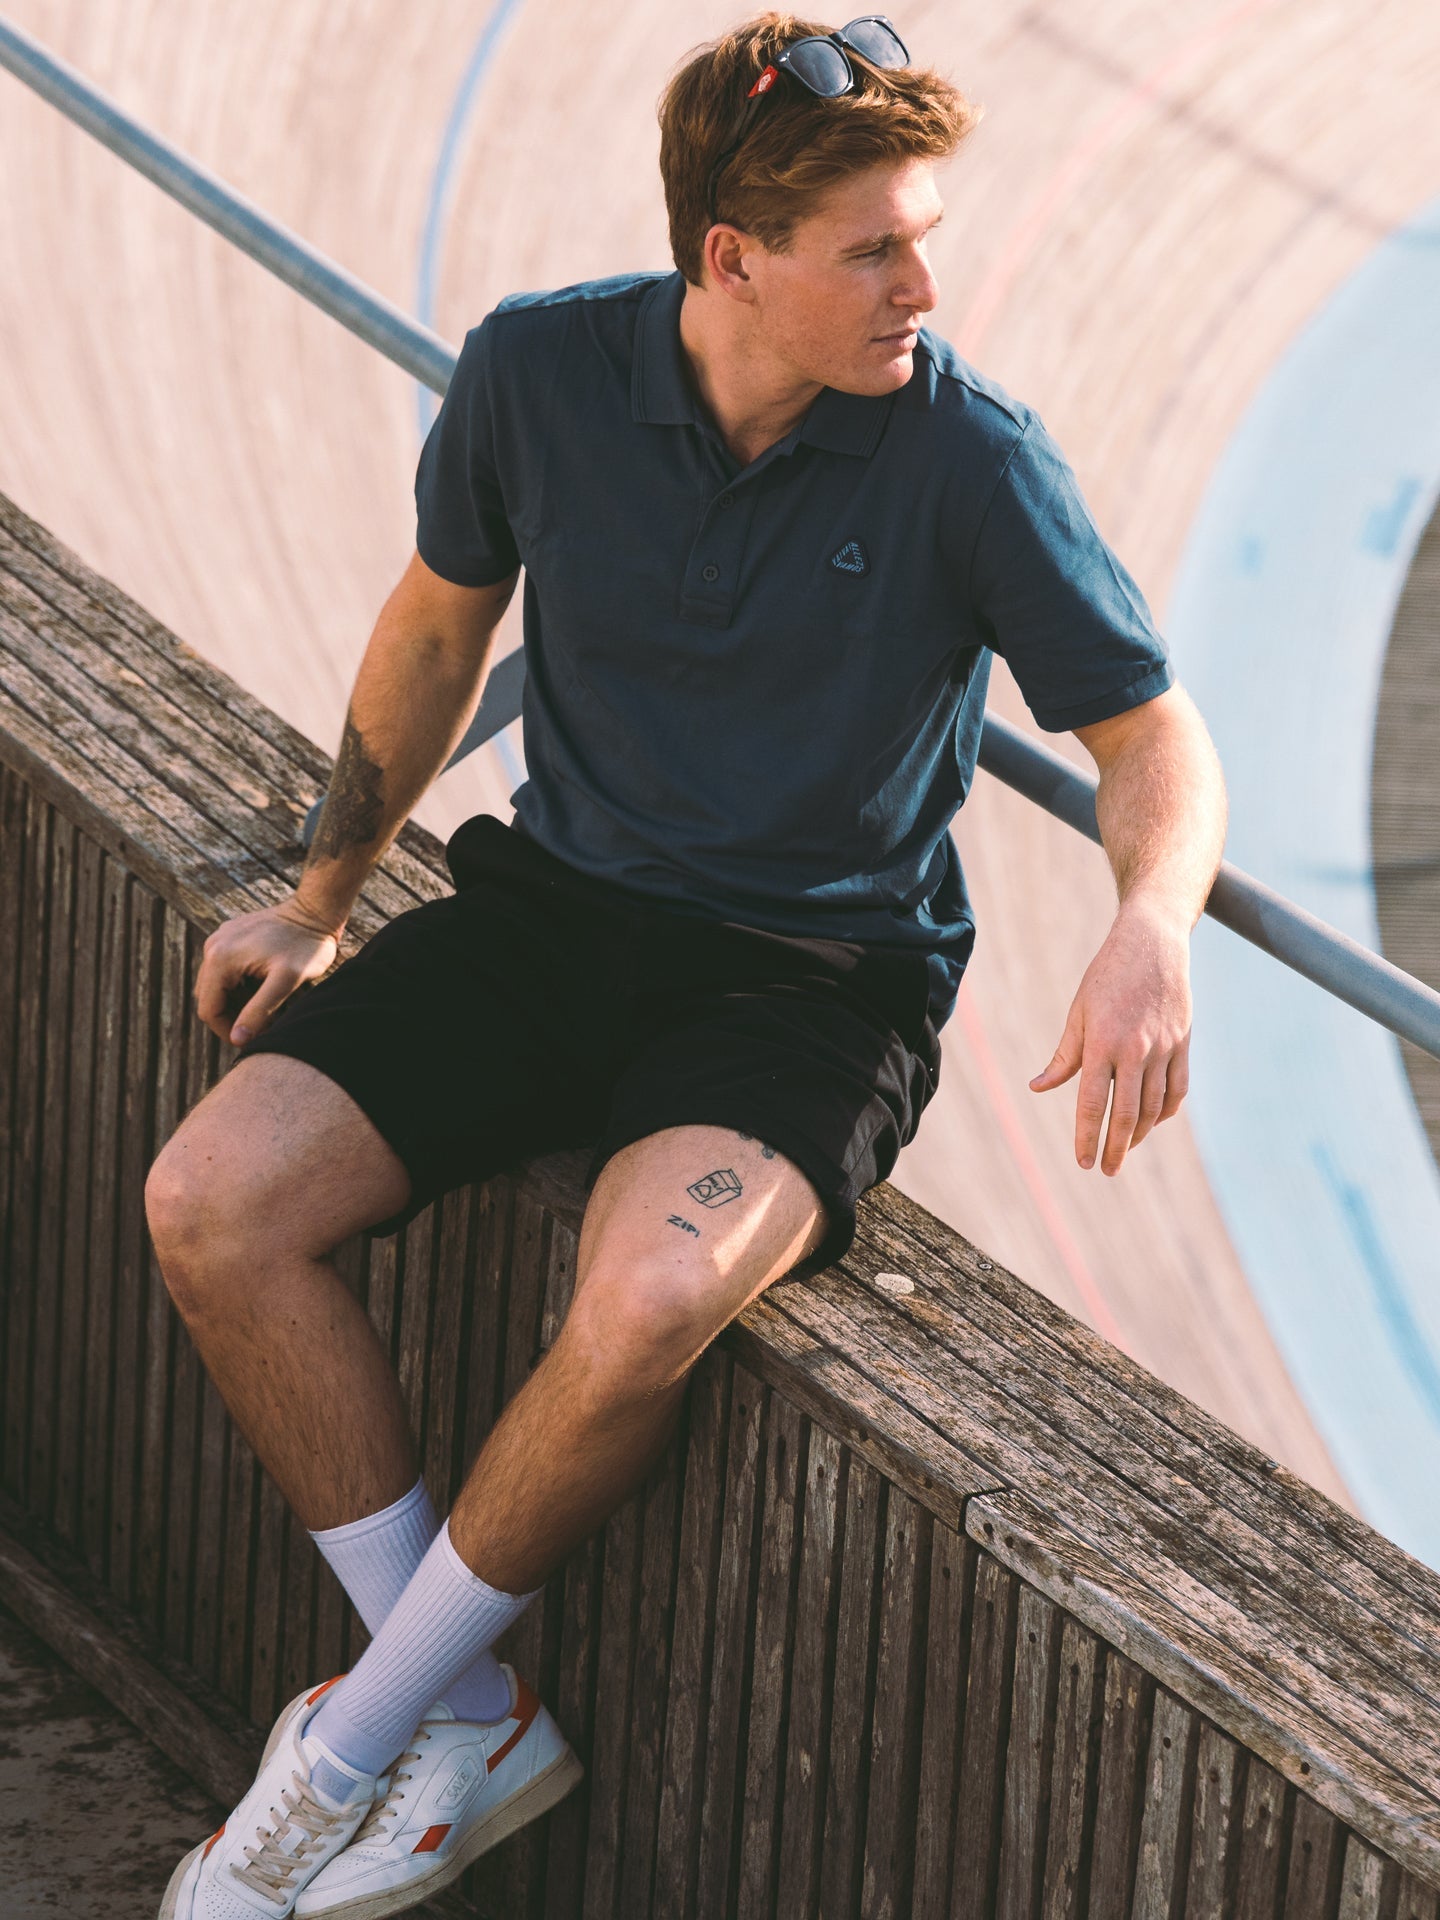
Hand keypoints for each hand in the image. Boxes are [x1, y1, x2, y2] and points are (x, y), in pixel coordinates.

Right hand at [194, 897, 343, 1047]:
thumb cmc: (306, 946)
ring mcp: (219, 939)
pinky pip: (223, 969)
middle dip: (231, 1017)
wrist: (315, 910)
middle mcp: (212, 947)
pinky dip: (237, 984)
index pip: (208, 1010)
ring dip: (234, 1002)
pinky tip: (261, 987)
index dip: (227, 1031)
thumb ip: (259, 1010)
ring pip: (215, 985)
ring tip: (264, 1007)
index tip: (251, 1040)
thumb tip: (236, 1040)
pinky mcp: (229, 936)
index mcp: (220, 959)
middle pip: (208, 998)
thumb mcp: (286, 982)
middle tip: (262, 1026)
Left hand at [1027, 899, 1191, 1174]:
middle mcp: (1136, 1050)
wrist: (1152, 943)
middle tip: (1107, 1171)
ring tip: (1125, 1148)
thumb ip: (1063, 1055)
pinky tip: (1152, 1122)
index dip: (1087, 1136)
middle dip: (1116, 1148)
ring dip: (1139, 1134)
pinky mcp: (1183, 1044)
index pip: (1092, 1103)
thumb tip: (1038, 1088)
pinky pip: (1177, 1089)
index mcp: (1102, 1043)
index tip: (1083, 1161)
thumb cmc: (1106, 977)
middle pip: (1127, 1114)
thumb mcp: (1078, 1012)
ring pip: (1154, 1106)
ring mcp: (1164, 1048)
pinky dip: (1165, 1111)